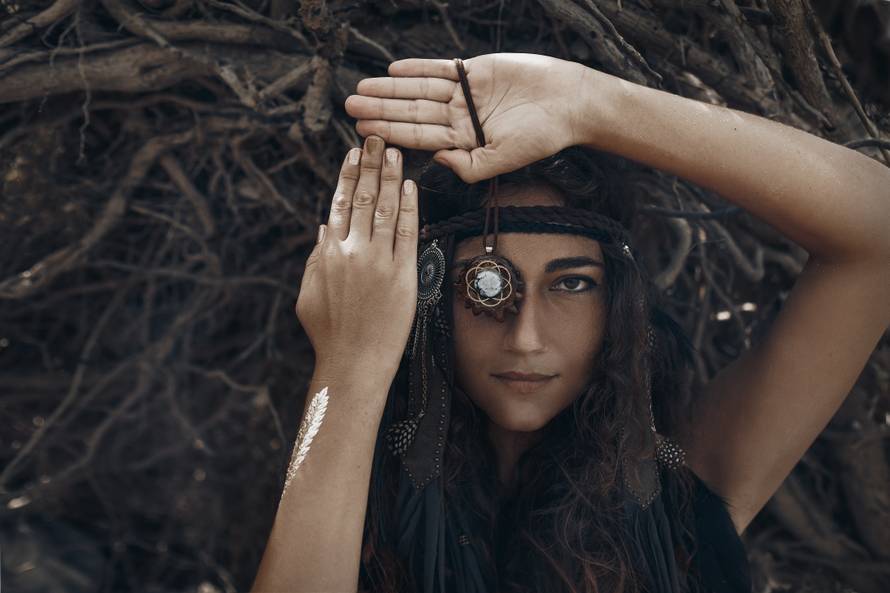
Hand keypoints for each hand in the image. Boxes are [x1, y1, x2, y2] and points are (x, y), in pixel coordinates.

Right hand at [296, 135, 417, 383]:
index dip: (347, 176)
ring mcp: (378, 262)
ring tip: (393, 152)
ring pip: (384, 209)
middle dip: (369, 165)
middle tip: (376, 138)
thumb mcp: (309, 293)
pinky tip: (410, 186)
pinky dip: (408, 208)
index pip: (338, 204)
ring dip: (390, 177)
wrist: (353, 363)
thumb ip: (316, 258)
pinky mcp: (403, 275)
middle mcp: (351, 252)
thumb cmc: (329, 334)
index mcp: (327, 253)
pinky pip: (406, 234)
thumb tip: (323, 226)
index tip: (353, 154)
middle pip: (362, 198)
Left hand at [345, 53, 588, 183]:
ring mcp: (465, 94)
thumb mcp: (504, 160)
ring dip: (391, 89)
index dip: (389, 133)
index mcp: (464, 142)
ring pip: (420, 90)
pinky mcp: (475, 72)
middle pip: (412, 112)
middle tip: (349, 106)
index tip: (363, 130)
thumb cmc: (542, 136)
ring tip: (362, 87)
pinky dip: (418, 68)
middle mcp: (460, 118)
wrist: (568, 103)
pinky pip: (441, 69)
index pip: (418, 138)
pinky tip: (393, 69)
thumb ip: (469, 167)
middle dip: (380, 109)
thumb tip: (436, 163)